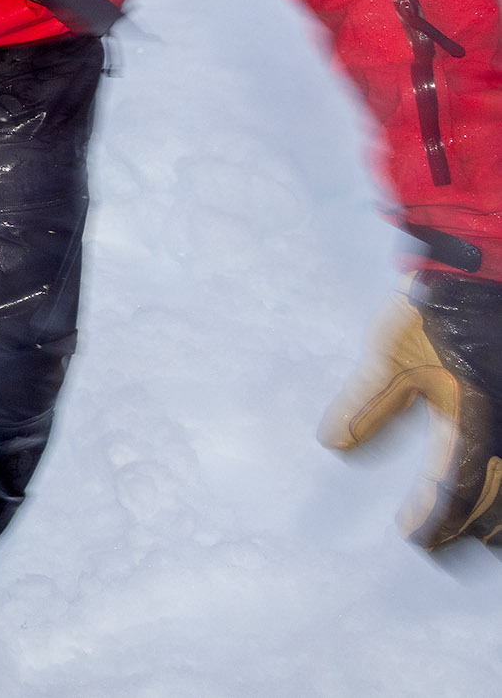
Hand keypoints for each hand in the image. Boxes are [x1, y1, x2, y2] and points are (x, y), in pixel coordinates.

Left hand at [320, 274, 501, 545]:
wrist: (484, 274)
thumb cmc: (433, 313)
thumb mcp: (391, 357)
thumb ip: (370, 406)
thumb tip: (335, 448)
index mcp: (476, 416)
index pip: (459, 490)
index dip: (436, 522)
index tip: (411, 537)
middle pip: (498, 502)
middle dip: (470, 530)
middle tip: (440, 547)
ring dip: (496, 517)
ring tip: (472, 535)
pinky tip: (491, 500)